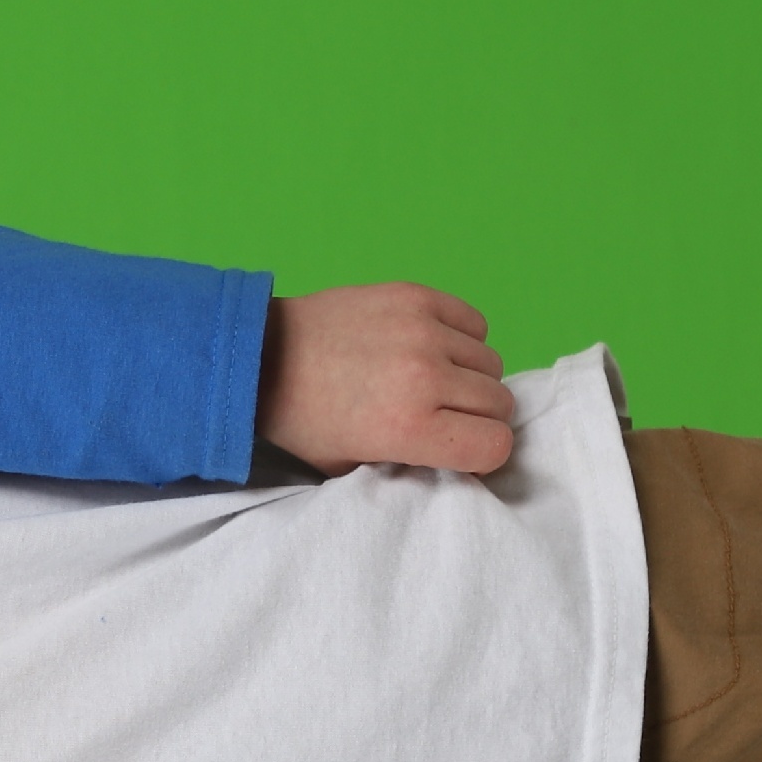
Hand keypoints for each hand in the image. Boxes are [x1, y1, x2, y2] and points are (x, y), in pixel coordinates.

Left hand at [257, 283, 517, 475]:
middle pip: (499, 404)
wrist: (262, 354)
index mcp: (409, 427)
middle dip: (479, 417)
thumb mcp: (351, 465)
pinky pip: (475, 323)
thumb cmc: (303, 419)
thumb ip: (409, 464)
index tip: (461, 449)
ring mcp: (424, 331)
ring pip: (491, 362)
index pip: (494, 445)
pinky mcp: (417, 296)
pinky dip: (463, 339)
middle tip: (447, 416)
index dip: (482, 453)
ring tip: (436, 380)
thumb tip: (457, 458)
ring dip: (472, 377)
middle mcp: (426, 377)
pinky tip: (434, 347)